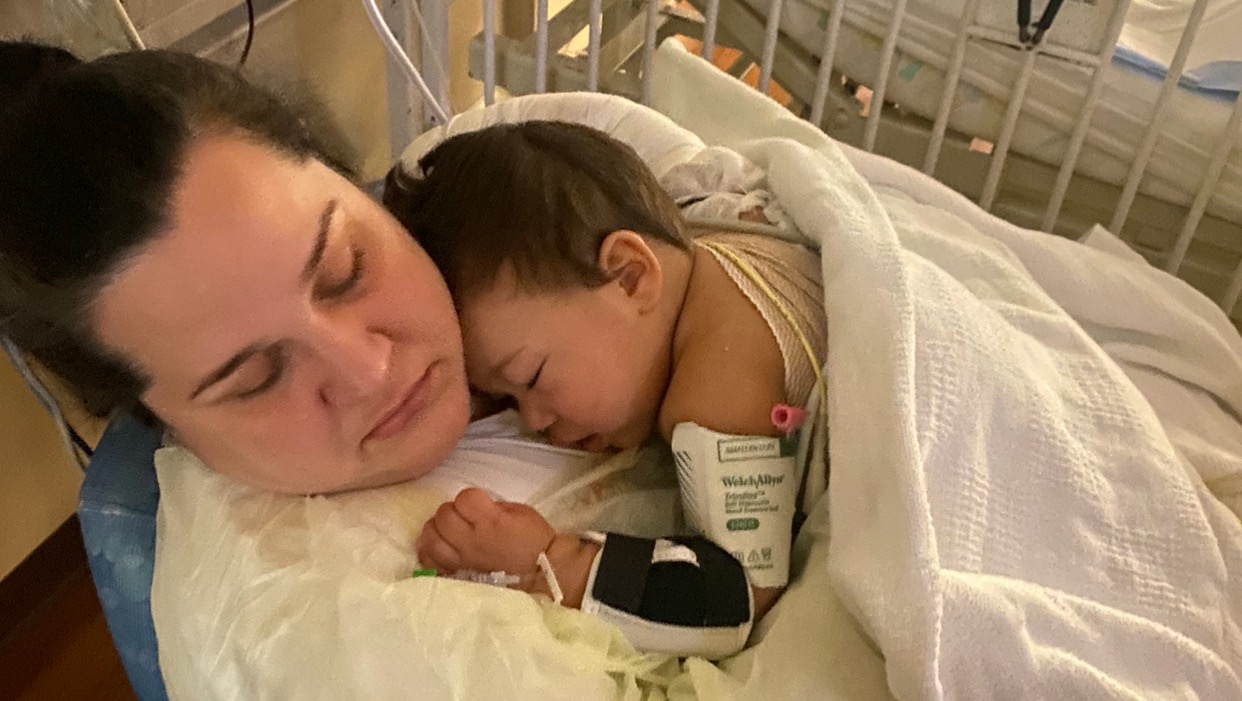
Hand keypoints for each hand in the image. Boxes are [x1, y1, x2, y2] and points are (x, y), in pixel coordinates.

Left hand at [415, 488, 554, 586]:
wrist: (540, 574)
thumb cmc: (533, 540)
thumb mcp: (519, 511)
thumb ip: (491, 506)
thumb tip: (470, 506)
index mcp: (492, 522)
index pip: (464, 499)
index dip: (469, 498)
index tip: (478, 505)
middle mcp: (473, 541)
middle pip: (443, 516)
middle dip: (451, 512)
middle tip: (463, 518)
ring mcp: (461, 560)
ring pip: (430, 538)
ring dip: (436, 530)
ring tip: (447, 532)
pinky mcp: (456, 575)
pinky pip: (429, 562)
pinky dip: (429, 552)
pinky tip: (439, 548)